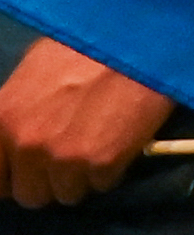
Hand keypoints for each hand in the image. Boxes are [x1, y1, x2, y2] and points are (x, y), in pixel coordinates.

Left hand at [1, 38, 173, 204]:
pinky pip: (102, 185)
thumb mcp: (33, 72)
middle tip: (71, 154)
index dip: (13, 176)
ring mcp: (63, 157)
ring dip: (81, 178)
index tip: (29, 171)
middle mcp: (26, 144)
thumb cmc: (86, 46)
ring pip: (67, 195)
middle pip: (30, 194)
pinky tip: (120, 140)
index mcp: (1, 120)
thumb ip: (17, 113)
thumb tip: (13, 139)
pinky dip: (112, 170)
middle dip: (49, 180)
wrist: (140, 40)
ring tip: (99, 145)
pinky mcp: (102, 164)